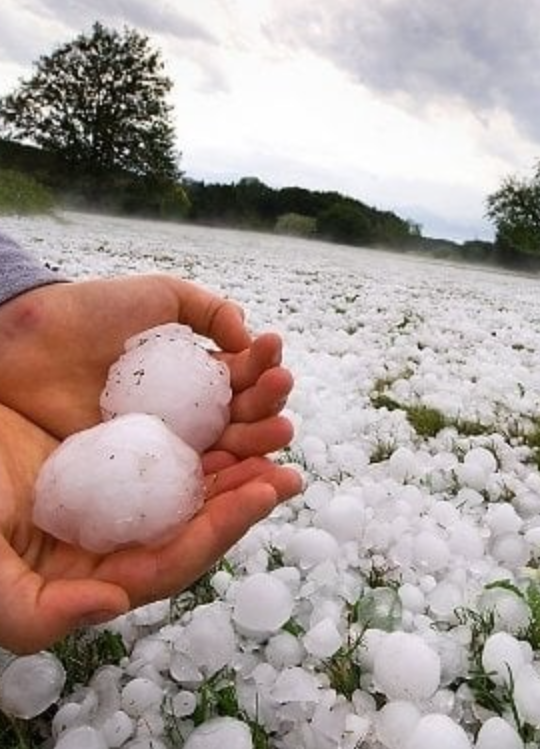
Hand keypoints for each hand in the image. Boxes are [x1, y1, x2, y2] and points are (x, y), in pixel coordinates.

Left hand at [0, 274, 293, 456]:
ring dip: (259, 443)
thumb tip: (248, 334)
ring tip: (280, 427)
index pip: (240, 382)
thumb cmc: (92, 314)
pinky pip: (188, 483)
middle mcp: (186, 416)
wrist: (31, 342)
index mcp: (194, 378)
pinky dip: (223, 480)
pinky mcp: (140, 475)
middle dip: (268, 407)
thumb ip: (209, 310)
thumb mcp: (160, 296)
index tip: (273, 356)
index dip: (262, 371)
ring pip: (224, 454)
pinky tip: (246, 468)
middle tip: (280, 393)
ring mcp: (165, 448)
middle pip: (241, 421)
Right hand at [0, 405, 300, 653]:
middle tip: (288, 461)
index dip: (223, 527)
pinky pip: (179, 425)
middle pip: (201, 511)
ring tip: (277, 410)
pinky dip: (211, 405)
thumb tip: (114, 603)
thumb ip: (37, 610)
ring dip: (241, 441)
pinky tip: (234, 383)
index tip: (264, 491)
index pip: (177, 555)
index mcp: (105, 563)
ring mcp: (130, 477)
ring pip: (198, 465)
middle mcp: (127, 521)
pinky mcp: (126, 435)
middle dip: (248, 488)